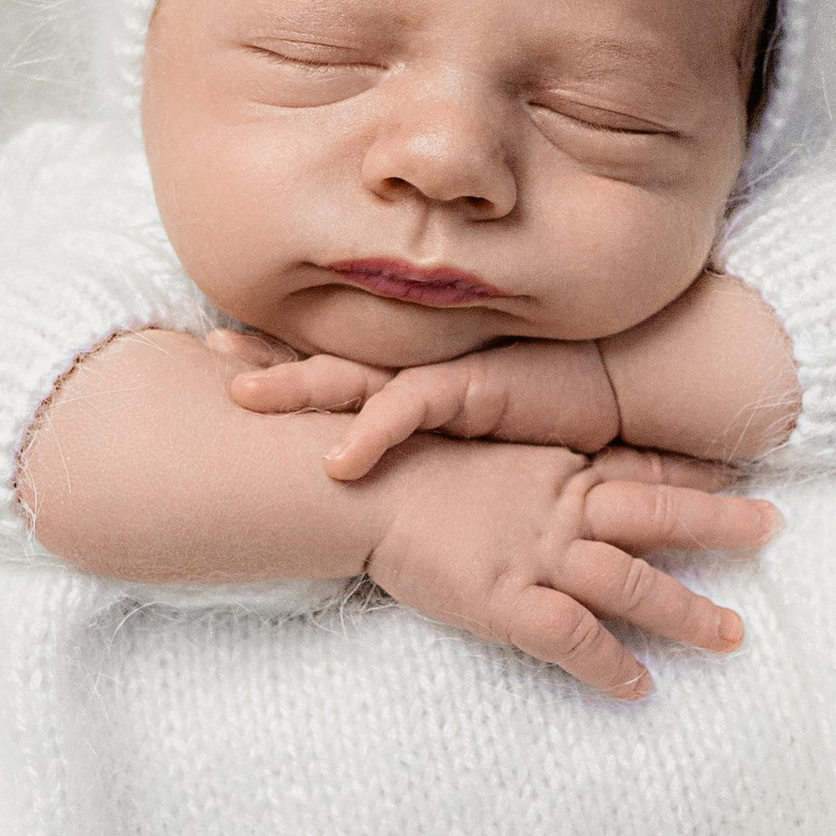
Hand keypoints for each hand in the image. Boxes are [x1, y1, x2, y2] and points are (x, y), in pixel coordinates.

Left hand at [210, 328, 622, 477]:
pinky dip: (372, 433)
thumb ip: (436, 447)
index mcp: (414, 381)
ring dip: (296, 386)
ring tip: (242, 399)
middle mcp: (419, 370)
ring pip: (353, 378)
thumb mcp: (480, 435)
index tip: (223, 364)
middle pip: (326, 364)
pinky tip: (336, 458)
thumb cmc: (560, 412)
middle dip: (266, 361)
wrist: (630, 381)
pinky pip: (411, 409)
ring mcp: (444, 375)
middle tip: (205, 357)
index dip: (280, 364)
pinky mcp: (476, 390)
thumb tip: (387, 478)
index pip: (334, 370)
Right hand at [363, 437, 776, 702]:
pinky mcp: (505, 600)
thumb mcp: (475, 448)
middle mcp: (558, 509)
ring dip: (688, 611)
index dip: (693, 475)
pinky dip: (610, 664)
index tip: (741, 477)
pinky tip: (639, 688)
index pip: (639, 470)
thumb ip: (522, 467)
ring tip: (734, 637)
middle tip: (772, 531)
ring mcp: (536, 555)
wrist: (349, 483)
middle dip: (721, 525)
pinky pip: (573, 637)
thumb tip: (551, 473)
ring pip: (633, 582)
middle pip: (659, 516)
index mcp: (554, 469)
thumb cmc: (400, 462)